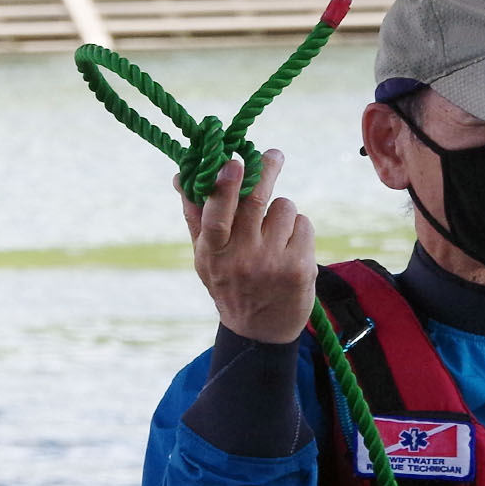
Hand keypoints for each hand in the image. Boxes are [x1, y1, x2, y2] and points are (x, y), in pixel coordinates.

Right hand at [180, 151, 315, 342]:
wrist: (260, 331)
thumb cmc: (229, 282)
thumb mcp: (205, 256)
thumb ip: (195, 215)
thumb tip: (180, 175)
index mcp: (213, 252)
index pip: (217, 214)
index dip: (226, 185)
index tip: (234, 161)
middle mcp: (241, 259)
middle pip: (257, 200)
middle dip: (266, 169)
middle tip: (274, 154)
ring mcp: (272, 264)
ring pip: (285, 208)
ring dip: (282, 211)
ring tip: (274, 232)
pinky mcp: (299, 268)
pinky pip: (304, 224)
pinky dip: (298, 228)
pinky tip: (289, 247)